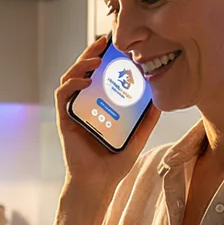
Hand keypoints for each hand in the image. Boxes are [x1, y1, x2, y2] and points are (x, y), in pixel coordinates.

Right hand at [52, 35, 161, 197]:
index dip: (105, 58)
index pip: (101, 75)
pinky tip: (85, 80)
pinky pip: (63, 95)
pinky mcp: (65, 120)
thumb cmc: (114, 164)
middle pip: (85, 71)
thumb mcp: (137, 138)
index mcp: (101, 106)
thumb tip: (160, 102)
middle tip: (104, 41)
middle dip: (92, 53)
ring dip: (81, 64)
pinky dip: (72, 83)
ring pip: (71, 78)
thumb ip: (146, 121)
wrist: (98, 184)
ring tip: (95, 59)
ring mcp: (74, 111)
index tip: (117, 45)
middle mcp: (86, 105)